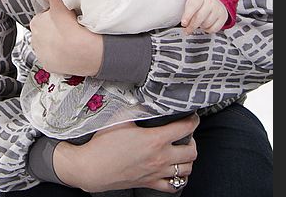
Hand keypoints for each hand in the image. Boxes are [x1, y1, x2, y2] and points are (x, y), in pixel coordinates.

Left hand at [29, 0, 102, 75]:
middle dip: (54, 28)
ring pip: (47, 44)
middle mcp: (34, 38)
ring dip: (55, 42)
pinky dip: (58, 54)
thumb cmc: (76, 28)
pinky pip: (51, 57)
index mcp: (36, 22)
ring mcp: (40, 54)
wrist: (87, 53)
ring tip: (70, 40)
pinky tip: (68, 51)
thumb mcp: (63, 7)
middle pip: (45, 29)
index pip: (45, 15)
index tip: (66, 18)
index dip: (56, 15)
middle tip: (69, 28)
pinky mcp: (47, 65)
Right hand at [53, 115, 198, 192]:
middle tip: (186, 134)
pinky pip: (173, 186)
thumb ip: (137, 109)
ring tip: (182, 151)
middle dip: (193, 140)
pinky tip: (174, 170)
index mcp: (155, 140)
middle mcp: (160, 158)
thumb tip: (146, 101)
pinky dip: (178, 178)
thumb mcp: (120, 118)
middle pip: (192, 152)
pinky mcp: (150, 183)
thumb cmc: (104, 144)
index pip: (185, 129)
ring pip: (186, 170)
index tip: (192, 116)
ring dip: (188, 159)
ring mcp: (156, 173)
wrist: (92, 168)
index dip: (193, 120)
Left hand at [181, 0, 227, 33]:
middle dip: (191, 26)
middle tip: (187, 30)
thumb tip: (185, 25)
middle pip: (199, 17)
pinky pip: (214, 29)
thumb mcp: (192, 2)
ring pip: (206, 24)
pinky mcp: (223, 17)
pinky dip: (208, 30)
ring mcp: (218, 9)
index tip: (183, 23)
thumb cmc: (200, 0)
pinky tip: (205, 26)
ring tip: (198, 24)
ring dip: (200, 27)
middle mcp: (211, 2)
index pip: (193, 6)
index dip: (187, 16)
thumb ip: (187, 12)